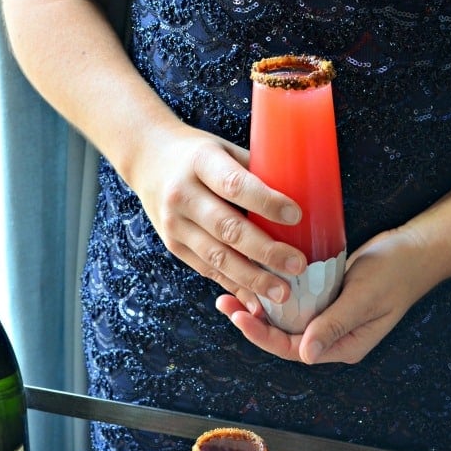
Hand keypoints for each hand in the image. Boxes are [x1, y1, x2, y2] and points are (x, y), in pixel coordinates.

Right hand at [132, 125, 307, 302]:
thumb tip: (304, 195)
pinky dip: (234, 286)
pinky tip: (257, 300)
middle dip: (265, 250)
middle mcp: (182, 195)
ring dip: (252, 278)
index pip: (234, 184)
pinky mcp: (174, 246)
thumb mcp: (224, 149)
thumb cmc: (198, 153)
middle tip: (298, 264)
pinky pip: (208, 270)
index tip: (296, 215)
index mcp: (200, 162)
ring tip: (283, 292)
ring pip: (216, 257)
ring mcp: (174, 224)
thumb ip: (255, 172)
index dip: (265, 202)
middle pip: (227, 228)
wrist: (146, 159)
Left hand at [216, 227, 432, 363]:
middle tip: (224, 304)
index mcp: (342, 346)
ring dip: (257, 307)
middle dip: (251, 322)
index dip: (263, 336)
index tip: (241, 318)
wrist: (414, 250)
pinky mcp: (324, 297)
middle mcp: (330, 336)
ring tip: (229, 294)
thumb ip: (335, 325)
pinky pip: (292, 301)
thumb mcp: (364, 299)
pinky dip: (272, 293)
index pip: (293, 350)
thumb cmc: (396, 274)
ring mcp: (327, 317)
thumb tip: (306, 354)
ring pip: (283, 319)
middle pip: (282, 337)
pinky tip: (253, 280)